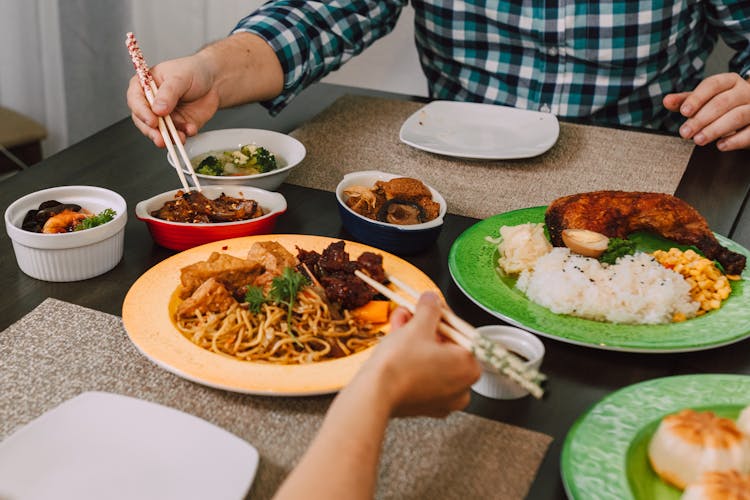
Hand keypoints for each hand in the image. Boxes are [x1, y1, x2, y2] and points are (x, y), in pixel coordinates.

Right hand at [127, 53, 219, 147]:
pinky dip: (184, 135)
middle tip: (161, 138)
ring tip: (179, 138)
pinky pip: (178, 135)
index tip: (152, 121)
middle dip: (152, 132)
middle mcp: (152, 103)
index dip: (141, 112)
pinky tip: (191, 129)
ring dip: (168, 138)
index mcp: (145, 85)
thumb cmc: (193, 71)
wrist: (215, 81)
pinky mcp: (178, 126)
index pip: (135, 100)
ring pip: (159, 132)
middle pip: (143, 121)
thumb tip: (158, 109)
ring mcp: (164, 117)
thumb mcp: (179, 77)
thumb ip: (168, 93)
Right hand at [362, 292, 480, 417]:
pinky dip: (411, 360)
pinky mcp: (424, 406)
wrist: (374, 395)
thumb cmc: (400, 364)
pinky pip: (421, 376)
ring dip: (414, 339)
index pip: (460, 334)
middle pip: (444, 348)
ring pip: (431, 361)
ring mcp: (442, 400)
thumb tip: (433, 300)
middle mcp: (462, 388)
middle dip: (424, 327)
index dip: (442, 317)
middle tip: (411, 312)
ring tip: (398, 322)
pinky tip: (396, 343)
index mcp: (469, 368)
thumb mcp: (418, 327)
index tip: (430, 307)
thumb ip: (430, 309)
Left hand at [663, 72, 749, 150]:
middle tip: (685, 132)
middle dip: (701, 118)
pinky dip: (735, 140)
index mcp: (730, 81)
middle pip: (722, 102)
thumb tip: (666, 101)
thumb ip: (686, 101)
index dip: (697, 98)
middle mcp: (745, 91)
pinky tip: (720, 146)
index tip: (683, 111)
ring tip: (698, 140)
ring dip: (715, 129)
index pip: (713, 84)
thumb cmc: (724, 107)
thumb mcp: (705, 101)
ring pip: (737, 116)